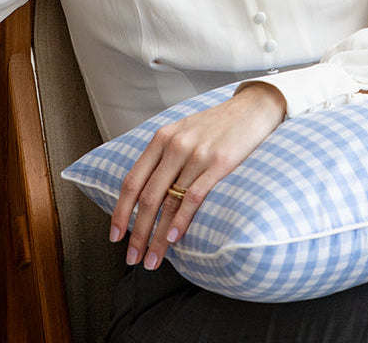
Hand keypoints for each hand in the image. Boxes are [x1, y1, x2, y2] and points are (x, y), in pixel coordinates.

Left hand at [110, 83, 285, 270]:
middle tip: (133, 258)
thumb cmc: (216, 124)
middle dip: (137, 233)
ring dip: (159, 236)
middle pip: (148, 197)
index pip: (132, 181)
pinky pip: (195, 196)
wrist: (253, 108)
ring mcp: (198, 154)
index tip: (114, 236)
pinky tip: (175, 238)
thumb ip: (164, 155)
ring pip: (170, 202)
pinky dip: (182, 220)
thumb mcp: (183, 130)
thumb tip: (144, 193)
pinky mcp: (220, 163)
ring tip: (153, 260)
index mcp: (162, 138)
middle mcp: (176, 145)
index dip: (120, 211)